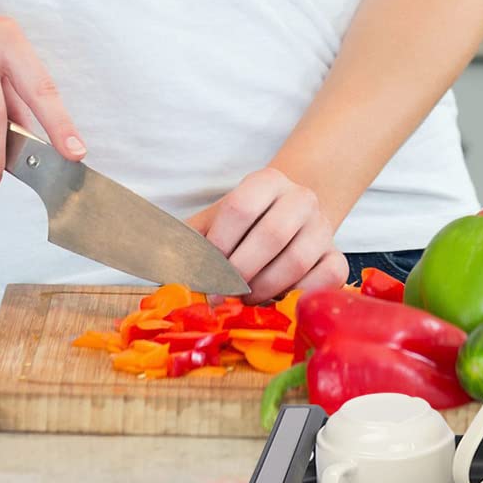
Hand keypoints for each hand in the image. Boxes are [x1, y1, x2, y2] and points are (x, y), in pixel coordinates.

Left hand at [185, 167, 348, 301]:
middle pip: (271, 235)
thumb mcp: (211, 225)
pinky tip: (276, 301)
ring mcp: (323, 226)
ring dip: (263, 289)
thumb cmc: (242, 230)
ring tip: (245, 299)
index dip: (217, 244)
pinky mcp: (337, 255)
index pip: (240, 207)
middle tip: (221, 295)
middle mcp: (301, 198)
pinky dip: (297, 297)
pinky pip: (325, 279)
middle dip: (239, 273)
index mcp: (266, 182)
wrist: (288, 223)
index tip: (204, 269)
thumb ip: (180, 241)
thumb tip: (146, 259)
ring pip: (296, 261)